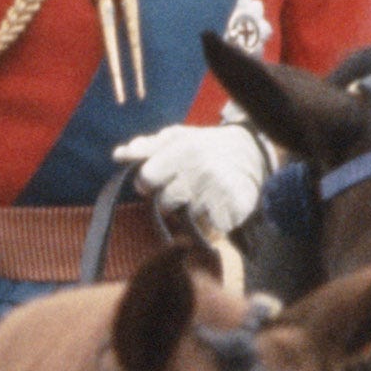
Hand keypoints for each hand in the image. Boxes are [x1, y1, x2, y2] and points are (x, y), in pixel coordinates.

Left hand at [128, 116, 270, 241]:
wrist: (251, 151)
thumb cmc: (205, 146)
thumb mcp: (178, 138)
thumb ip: (148, 147)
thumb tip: (119, 155)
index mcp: (183, 149)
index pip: (146, 178)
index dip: (148, 184)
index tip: (158, 182)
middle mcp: (200, 169)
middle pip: (165, 204)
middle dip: (170, 201)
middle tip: (184, 191)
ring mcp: (217, 190)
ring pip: (186, 220)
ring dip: (190, 216)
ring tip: (202, 199)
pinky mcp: (233, 210)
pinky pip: (209, 232)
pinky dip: (210, 228)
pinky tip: (216, 211)